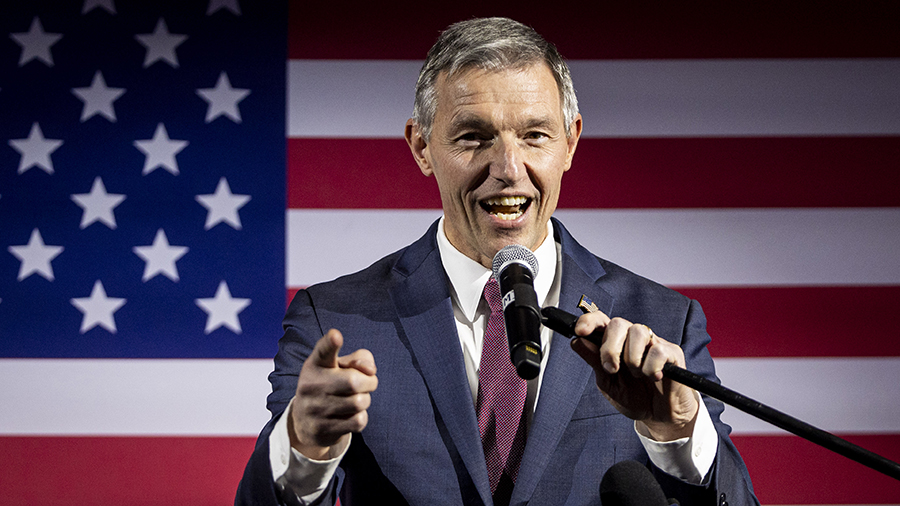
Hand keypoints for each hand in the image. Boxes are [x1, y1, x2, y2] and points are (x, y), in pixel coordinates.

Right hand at [289, 329, 377, 459]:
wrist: (306, 422)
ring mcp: (315, 408)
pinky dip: (361, 417)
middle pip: (354, 381)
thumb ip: (360, 359)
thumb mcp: (340, 367)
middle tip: (366, 383)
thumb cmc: (330, 385)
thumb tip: (370, 370)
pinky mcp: (322, 428)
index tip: (336, 335)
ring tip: (355, 399)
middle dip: (369, 382)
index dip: (330, 343)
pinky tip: (350, 415)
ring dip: (365, 400)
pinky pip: (358, 421)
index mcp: (316, 364)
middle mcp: (312, 384)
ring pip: (359, 402)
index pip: (323, 351)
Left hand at [569, 312, 697, 440]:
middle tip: (612, 369)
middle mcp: (633, 338)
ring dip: (632, 359)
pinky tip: (654, 377)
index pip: (601, 320)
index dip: (589, 321)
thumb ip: (594, 361)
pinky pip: (657, 350)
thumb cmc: (634, 396)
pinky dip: (651, 368)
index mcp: (615, 342)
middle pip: (618, 323)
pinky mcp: (672, 352)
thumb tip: (577, 341)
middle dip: (610, 347)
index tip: (580, 331)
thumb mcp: (607, 383)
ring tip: (637, 375)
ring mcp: (653, 342)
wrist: (660, 416)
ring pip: (638, 332)